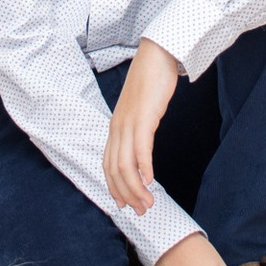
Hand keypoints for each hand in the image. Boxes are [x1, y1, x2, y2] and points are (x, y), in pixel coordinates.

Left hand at [105, 39, 178, 214]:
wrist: (157, 53)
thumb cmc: (152, 80)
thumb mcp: (141, 109)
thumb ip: (139, 127)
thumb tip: (142, 145)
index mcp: (116, 127)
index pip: (109, 164)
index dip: (114, 187)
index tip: (124, 204)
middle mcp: (117, 127)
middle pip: (114, 169)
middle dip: (126, 194)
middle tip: (140, 211)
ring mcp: (128, 122)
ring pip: (126, 164)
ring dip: (136, 188)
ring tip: (148, 203)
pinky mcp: (143, 117)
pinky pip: (140, 148)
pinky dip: (144, 167)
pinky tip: (151, 181)